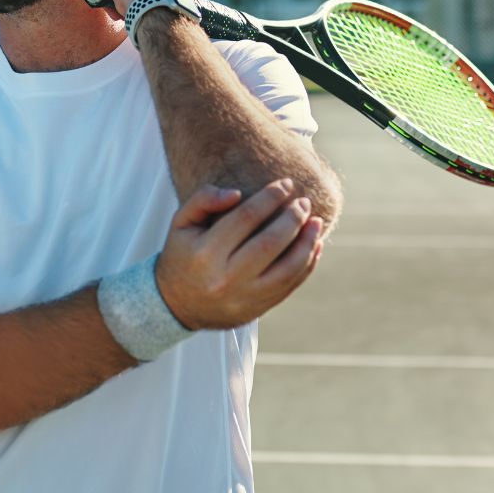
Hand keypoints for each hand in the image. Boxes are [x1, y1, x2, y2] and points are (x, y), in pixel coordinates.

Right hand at [156, 180, 324, 331]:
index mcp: (206, 253)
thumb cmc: (183, 255)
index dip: (270, 197)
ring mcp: (244, 298)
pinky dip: (307, 264)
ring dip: (308, 242)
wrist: (177, 305)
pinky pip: (290, 286)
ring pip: (287, 268)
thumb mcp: (180, 223)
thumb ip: (203, 199)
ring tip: (316, 221)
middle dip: (293, 218)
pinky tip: (315, 244)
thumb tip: (237, 193)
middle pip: (270, 242)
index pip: (246, 217)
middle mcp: (226, 278)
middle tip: (304, 201)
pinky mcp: (257, 309)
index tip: (286, 183)